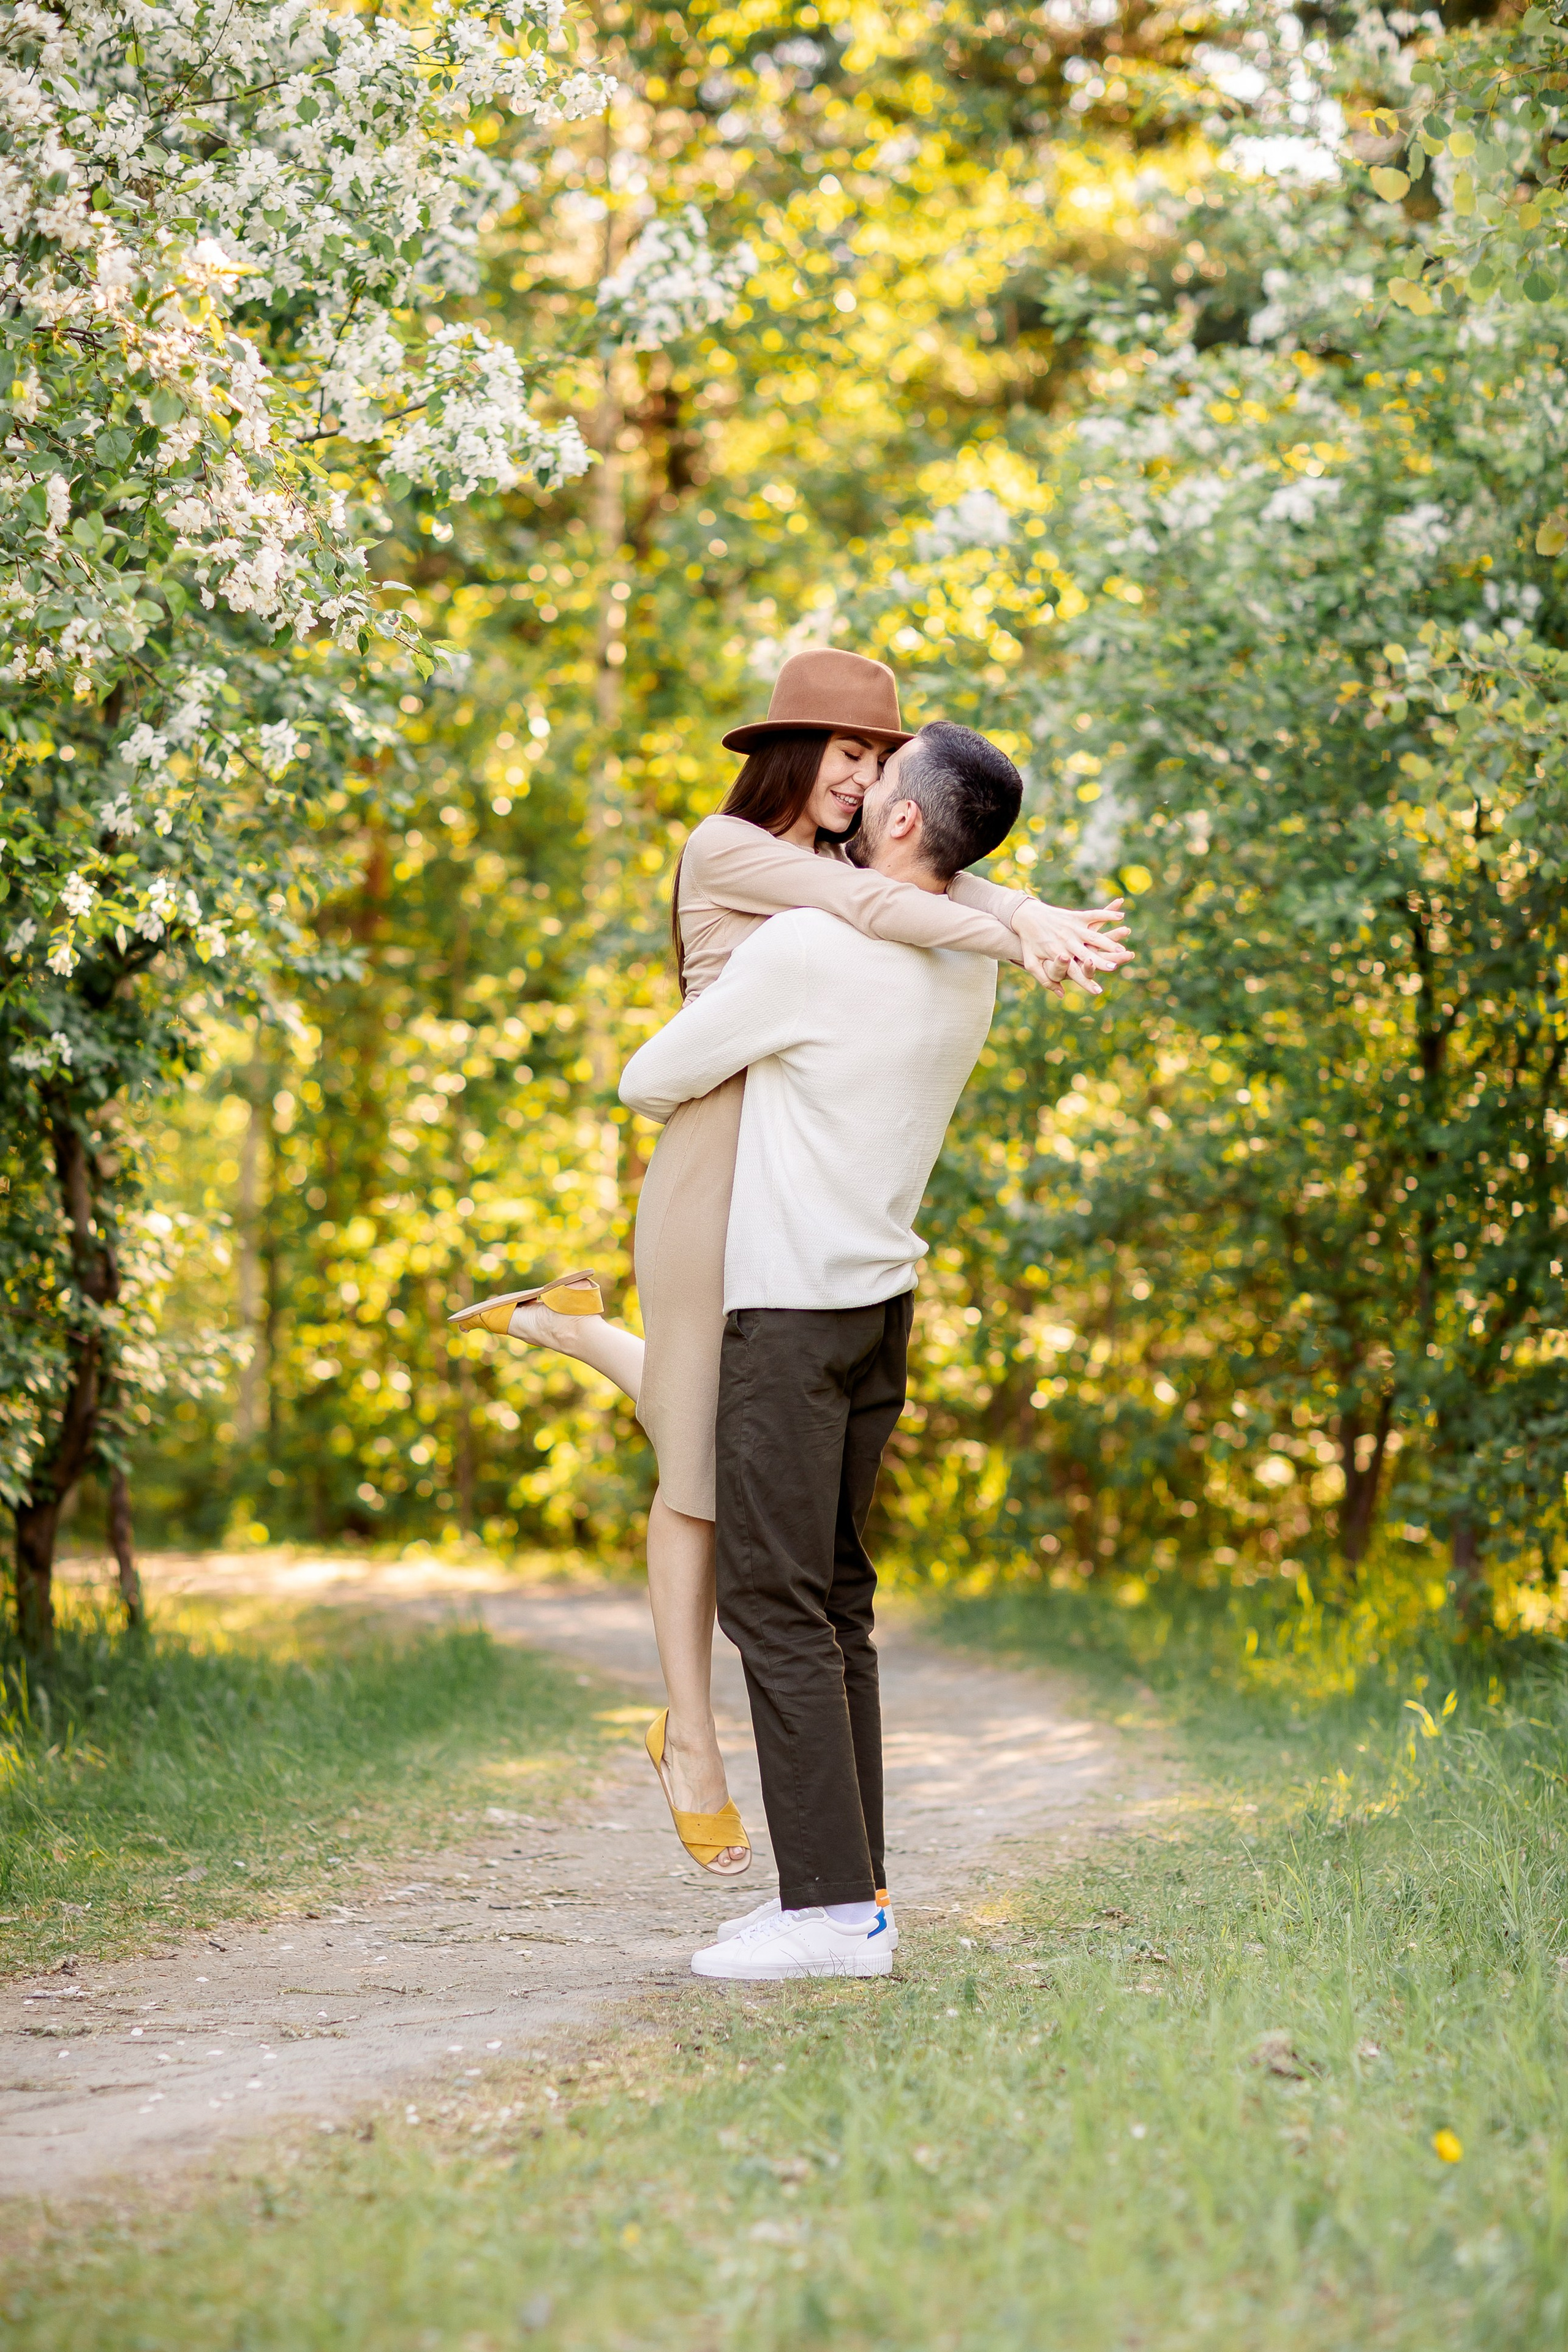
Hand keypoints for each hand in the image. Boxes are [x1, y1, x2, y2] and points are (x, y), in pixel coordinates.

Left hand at [1013, 897, 1132, 996]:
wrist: (1026, 915)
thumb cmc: (1029, 942)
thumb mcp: (1032, 963)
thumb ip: (1045, 980)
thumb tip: (1061, 994)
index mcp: (1057, 954)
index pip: (1073, 972)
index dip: (1085, 982)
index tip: (1097, 991)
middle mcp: (1066, 941)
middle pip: (1086, 954)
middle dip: (1099, 961)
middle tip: (1112, 968)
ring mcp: (1072, 928)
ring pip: (1093, 936)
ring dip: (1108, 942)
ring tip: (1122, 950)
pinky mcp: (1076, 916)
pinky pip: (1094, 914)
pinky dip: (1107, 913)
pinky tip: (1121, 915)